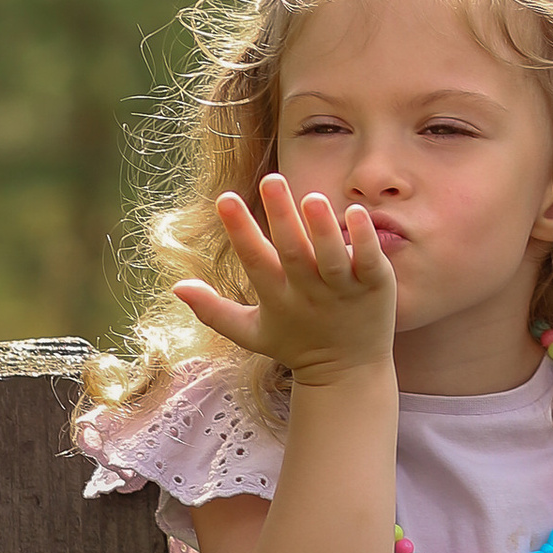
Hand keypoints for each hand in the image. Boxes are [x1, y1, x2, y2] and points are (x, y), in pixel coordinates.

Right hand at [175, 177, 395, 383]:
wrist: (348, 373)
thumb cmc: (296, 344)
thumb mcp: (250, 332)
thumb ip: (213, 311)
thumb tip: (176, 287)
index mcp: (277, 296)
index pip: (254, 260)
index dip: (239, 231)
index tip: (224, 199)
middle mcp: (310, 291)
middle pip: (293, 252)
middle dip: (281, 217)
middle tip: (270, 179)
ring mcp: (344, 289)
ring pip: (332, 257)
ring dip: (322, 229)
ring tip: (312, 198)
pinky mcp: (376, 285)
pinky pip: (371, 260)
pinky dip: (364, 239)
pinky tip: (357, 212)